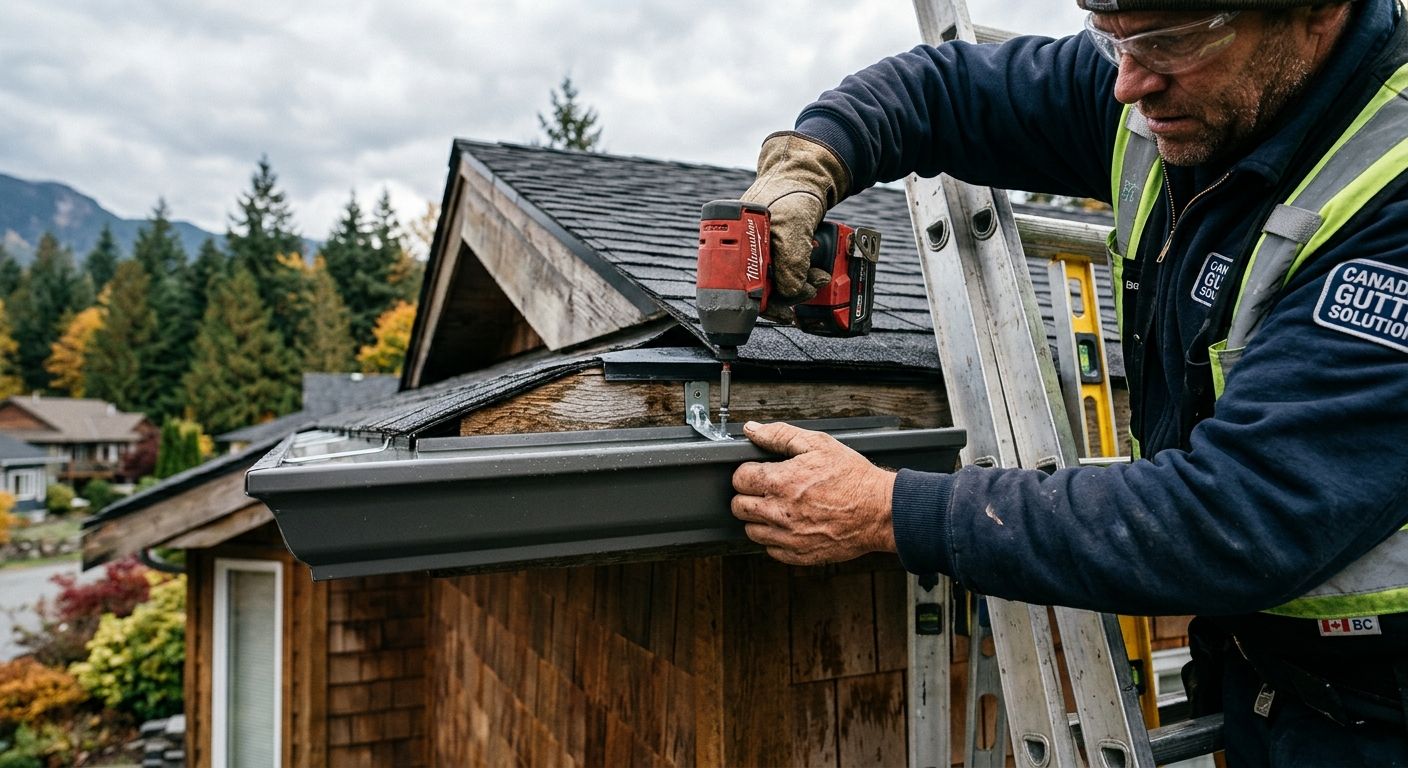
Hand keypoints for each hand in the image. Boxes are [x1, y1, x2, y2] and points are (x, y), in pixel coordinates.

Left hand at [731, 420, 896, 564]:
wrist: (879, 511)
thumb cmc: (852, 477)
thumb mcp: (818, 444)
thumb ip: (780, 435)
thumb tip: (753, 430)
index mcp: (779, 482)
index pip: (738, 479)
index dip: (748, 473)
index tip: (759, 472)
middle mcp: (778, 512)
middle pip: (738, 507)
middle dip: (748, 496)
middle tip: (767, 490)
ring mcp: (787, 536)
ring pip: (751, 530)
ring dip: (759, 519)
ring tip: (779, 508)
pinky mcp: (798, 554)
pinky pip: (770, 549)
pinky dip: (775, 539)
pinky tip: (791, 525)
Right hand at [740, 132, 850, 321]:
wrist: (804, 176)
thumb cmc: (791, 190)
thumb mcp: (793, 223)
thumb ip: (791, 259)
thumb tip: (789, 291)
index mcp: (735, 240)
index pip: (738, 285)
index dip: (759, 303)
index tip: (782, 312)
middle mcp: (743, 248)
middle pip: (757, 288)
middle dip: (786, 295)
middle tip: (810, 290)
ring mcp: (758, 251)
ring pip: (773, 284)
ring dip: (797, 287)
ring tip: (818, 279)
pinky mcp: (774, 253)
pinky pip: (783, 275)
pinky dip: (799, 278)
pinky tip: (813, 274)